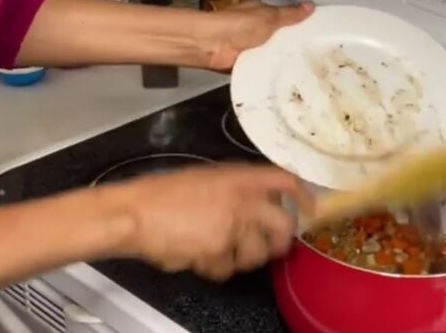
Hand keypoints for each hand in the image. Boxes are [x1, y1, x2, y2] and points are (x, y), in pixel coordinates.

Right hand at [107, 163, 313, 279]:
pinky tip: (198, 254)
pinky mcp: (219, 248)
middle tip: (272, 248)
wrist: (135, 213)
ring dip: (241, 258)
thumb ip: (238, 190)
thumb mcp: (207, 180)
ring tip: (218, 250)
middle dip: (281, 242)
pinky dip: (214, 268)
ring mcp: (233, 224)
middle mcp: (243, 198)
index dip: (303, 197)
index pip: (286, 180)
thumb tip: (262, 205)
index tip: (310, 210)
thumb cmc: (163, 196)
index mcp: (240, 177)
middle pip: (284, 225)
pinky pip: (227, 268)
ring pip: (257, 253)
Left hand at [194, 1, 312, 70]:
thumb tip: (311, 5)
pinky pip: (261, 68)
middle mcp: (254, 30)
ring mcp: (248, 48)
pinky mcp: (243, 64)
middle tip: (317, 58)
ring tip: (307, 71)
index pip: (284, 18)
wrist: (210, 46)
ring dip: (281, 61)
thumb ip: (289, 15)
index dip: (299, 25)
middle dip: (292, 47)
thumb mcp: (269, 17)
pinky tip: (285, 79)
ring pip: (271, 55)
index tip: (319, 36)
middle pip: (278, 39)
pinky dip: (270, 72)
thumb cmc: (239, 26)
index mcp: (260, 14)